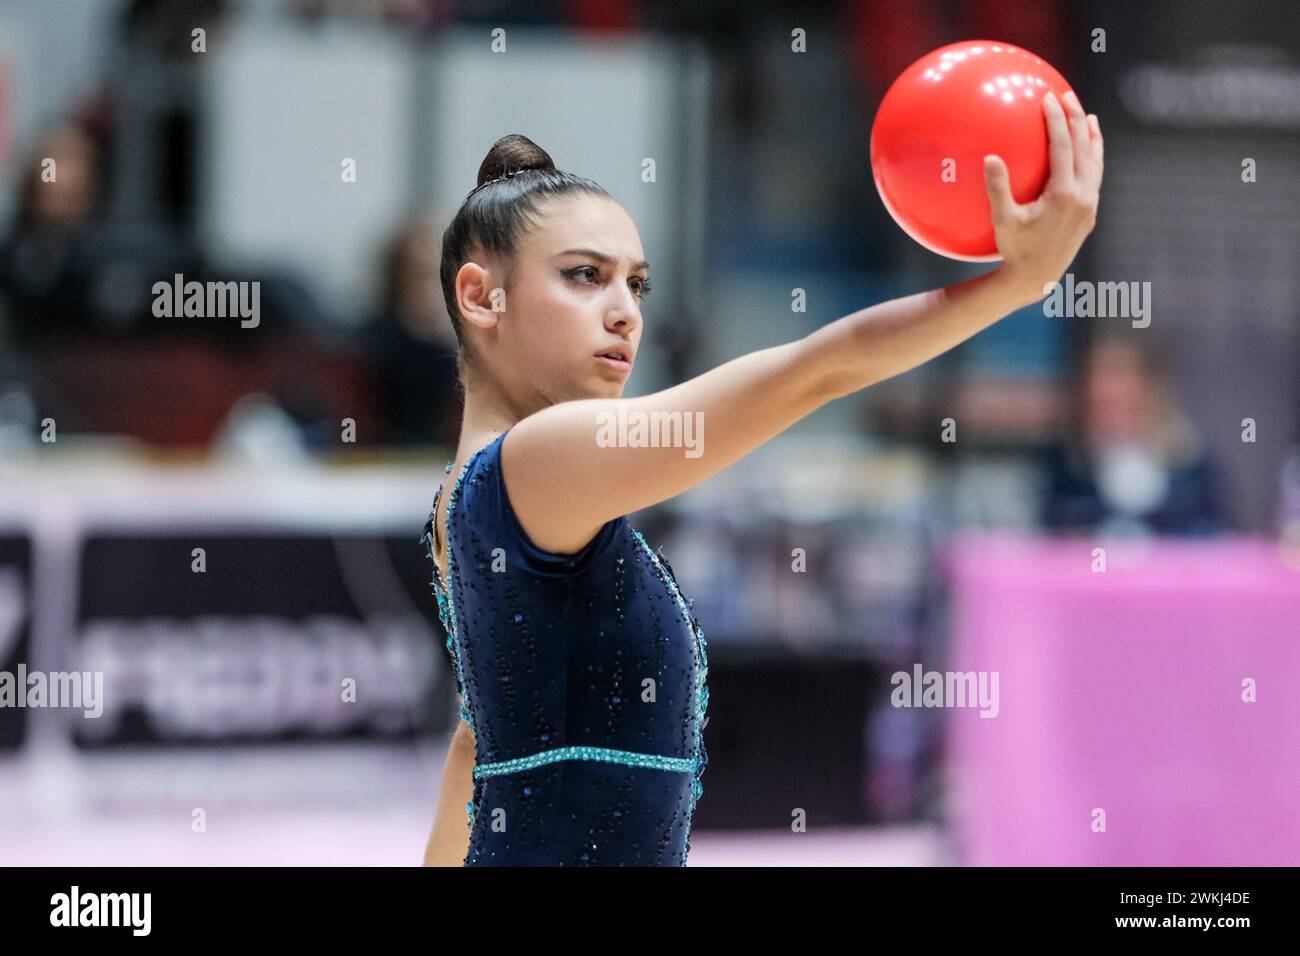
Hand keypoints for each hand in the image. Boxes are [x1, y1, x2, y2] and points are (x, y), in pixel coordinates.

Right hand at [984, 89, 1102, 303]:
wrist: (1036, 279)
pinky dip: (1094, 158)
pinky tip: (1088, 151)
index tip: (1049, 99)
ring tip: (1088, 116)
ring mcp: (1090, 205)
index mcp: (1063, 194)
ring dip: (1092, 137)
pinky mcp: (1090, 213)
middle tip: (1067, 96)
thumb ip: (998, 188)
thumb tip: (990, 157)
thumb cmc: (1014, 250)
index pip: (1063, 146)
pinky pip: (1095, 177)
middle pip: (1084, 147)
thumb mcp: (1003, 220)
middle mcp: (1083, 197)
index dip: (1057, 120)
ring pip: (1096, 161)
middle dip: (1076, 118)